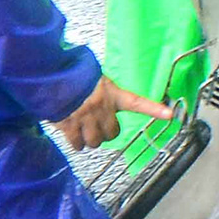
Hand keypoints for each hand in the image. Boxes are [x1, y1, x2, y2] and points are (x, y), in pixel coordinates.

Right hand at [54, 79, 176, 151]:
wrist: (49, 75)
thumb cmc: (71, 74)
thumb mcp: (93, 78)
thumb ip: (101, 91)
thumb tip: (100, 101)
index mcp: (111, 93)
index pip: (137, 102)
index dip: (153, 109)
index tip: (169, 115)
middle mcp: (102, 108)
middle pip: (112, 133)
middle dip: (106, 133)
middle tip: (98, 126)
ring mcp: (86, 119)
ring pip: (95, 142)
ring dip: (91, 140)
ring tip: (84, 132)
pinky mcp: (70, 126)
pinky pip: (78, 144)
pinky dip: (76, 143)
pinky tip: (73, 137)